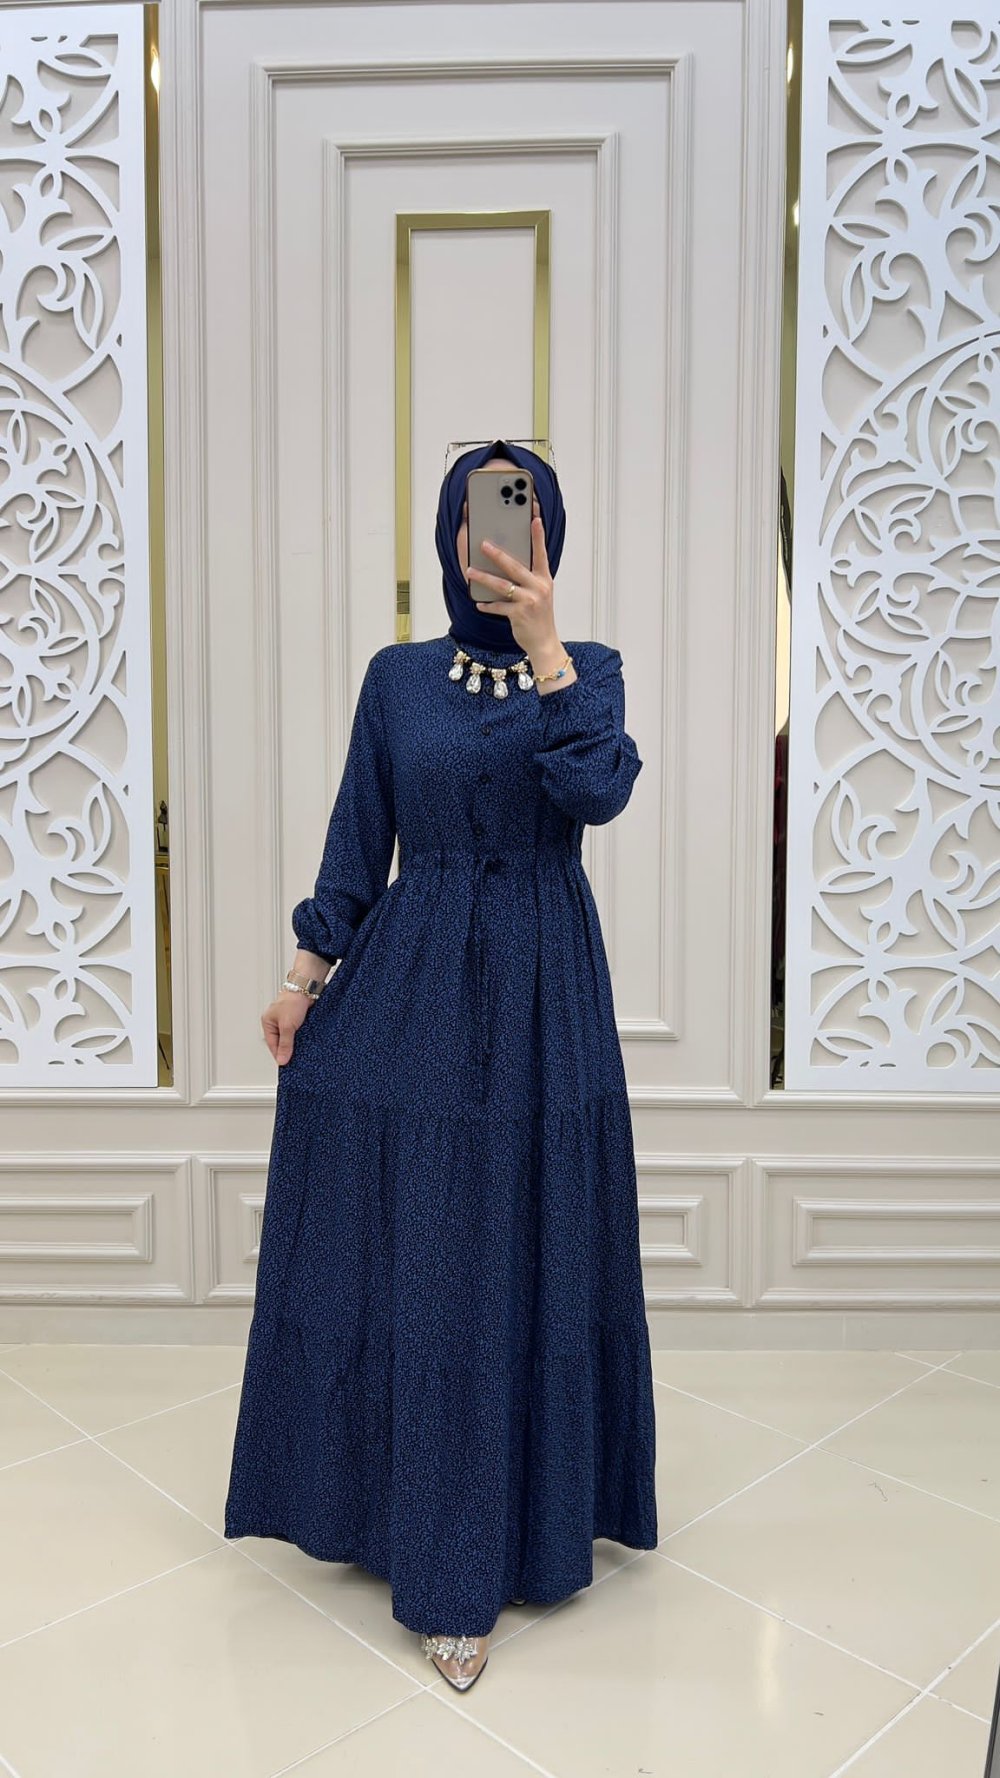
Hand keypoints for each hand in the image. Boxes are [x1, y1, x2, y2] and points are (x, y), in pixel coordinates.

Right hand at [262, 989, 312, 1065]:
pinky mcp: (297, 1019)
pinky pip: (298, 1033)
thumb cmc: (293, 1001)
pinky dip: (301, 1038)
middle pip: (281, 1042)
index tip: (286, 1064)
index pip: (272, 1045)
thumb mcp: (287, 1026)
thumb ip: (285, 1044)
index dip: (279, 1055)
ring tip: (301, 1051)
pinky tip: (306, 1042)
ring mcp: (287, 1021)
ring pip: (290, 1038)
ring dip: (296, 1044)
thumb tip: (282, 1059)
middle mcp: (276, 1022)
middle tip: (295, 1059)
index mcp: (268, 1023)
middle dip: (288, 1050)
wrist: (307, 989)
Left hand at [465, 495, 562, 660]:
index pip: (541, 554)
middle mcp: (539, 587)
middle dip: (498, 554)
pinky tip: (479, 603)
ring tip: (470, 571)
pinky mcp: (519, 615)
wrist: (545, 642)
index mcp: (544, 579)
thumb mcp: (539, 593)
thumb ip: (528, 578)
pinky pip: (498, 606)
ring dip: (484, 578)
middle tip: (483, 544)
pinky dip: (488, 605)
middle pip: (515, 567)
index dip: (538, 536)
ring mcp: (530, 601)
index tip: (534, 519)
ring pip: (502, 585)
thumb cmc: (539, 615)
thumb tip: (505, 563)